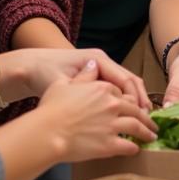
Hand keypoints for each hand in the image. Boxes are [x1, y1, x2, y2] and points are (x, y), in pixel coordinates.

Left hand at [12, 47, 149, 109]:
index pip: (125, 79)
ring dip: (135, 101)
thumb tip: (108, 98)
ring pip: (126, 85)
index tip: (143, 114)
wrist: (30, 67)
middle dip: (140, 100)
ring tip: (142, 118)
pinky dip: (125, 101)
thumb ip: (84, 88)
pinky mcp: (96, 79)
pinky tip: (127, 115)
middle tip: (148, 119)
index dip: (135, 98)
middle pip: (130, 80)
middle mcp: (103, 63)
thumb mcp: (62, 82)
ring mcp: (101, 70)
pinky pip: (116, 88)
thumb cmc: (44, 73)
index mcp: (98, 60)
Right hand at [36, 61, 156, 162]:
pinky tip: (136, 149)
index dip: (127, 100)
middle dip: (145, 116)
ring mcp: (113, 124)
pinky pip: (129, 146)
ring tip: (151, 136)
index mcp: (102, 88)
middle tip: (151, 122)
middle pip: (135, 109)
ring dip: (146, 132)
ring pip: (137, 127)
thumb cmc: (51, 109)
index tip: (132, 106)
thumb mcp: (65, 84)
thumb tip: (92, 65)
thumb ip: (83, 75)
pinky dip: (134, 147)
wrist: (46, 132)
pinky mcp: (110, 144)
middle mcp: (112, 104)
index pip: (121, 92)